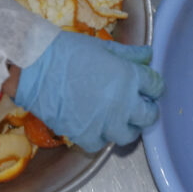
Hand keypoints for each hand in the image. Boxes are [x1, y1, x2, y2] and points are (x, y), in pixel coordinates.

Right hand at [12, 31, 164, 150]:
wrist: (36, 68)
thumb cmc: (68, 51)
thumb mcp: (103, 47)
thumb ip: (128, 55)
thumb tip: (147, 56)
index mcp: (130, 77)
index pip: (157, 86)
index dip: (152, 85)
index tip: (145, 86)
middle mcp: (124, 103)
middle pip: (149, 115)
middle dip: (146, 109)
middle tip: (135, 105)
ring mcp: (107, 123)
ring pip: (130, 135)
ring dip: (126, 127)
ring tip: (116, 118)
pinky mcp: (87, 136)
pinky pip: (103, 144)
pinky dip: (100, 136)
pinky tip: (94, 125)